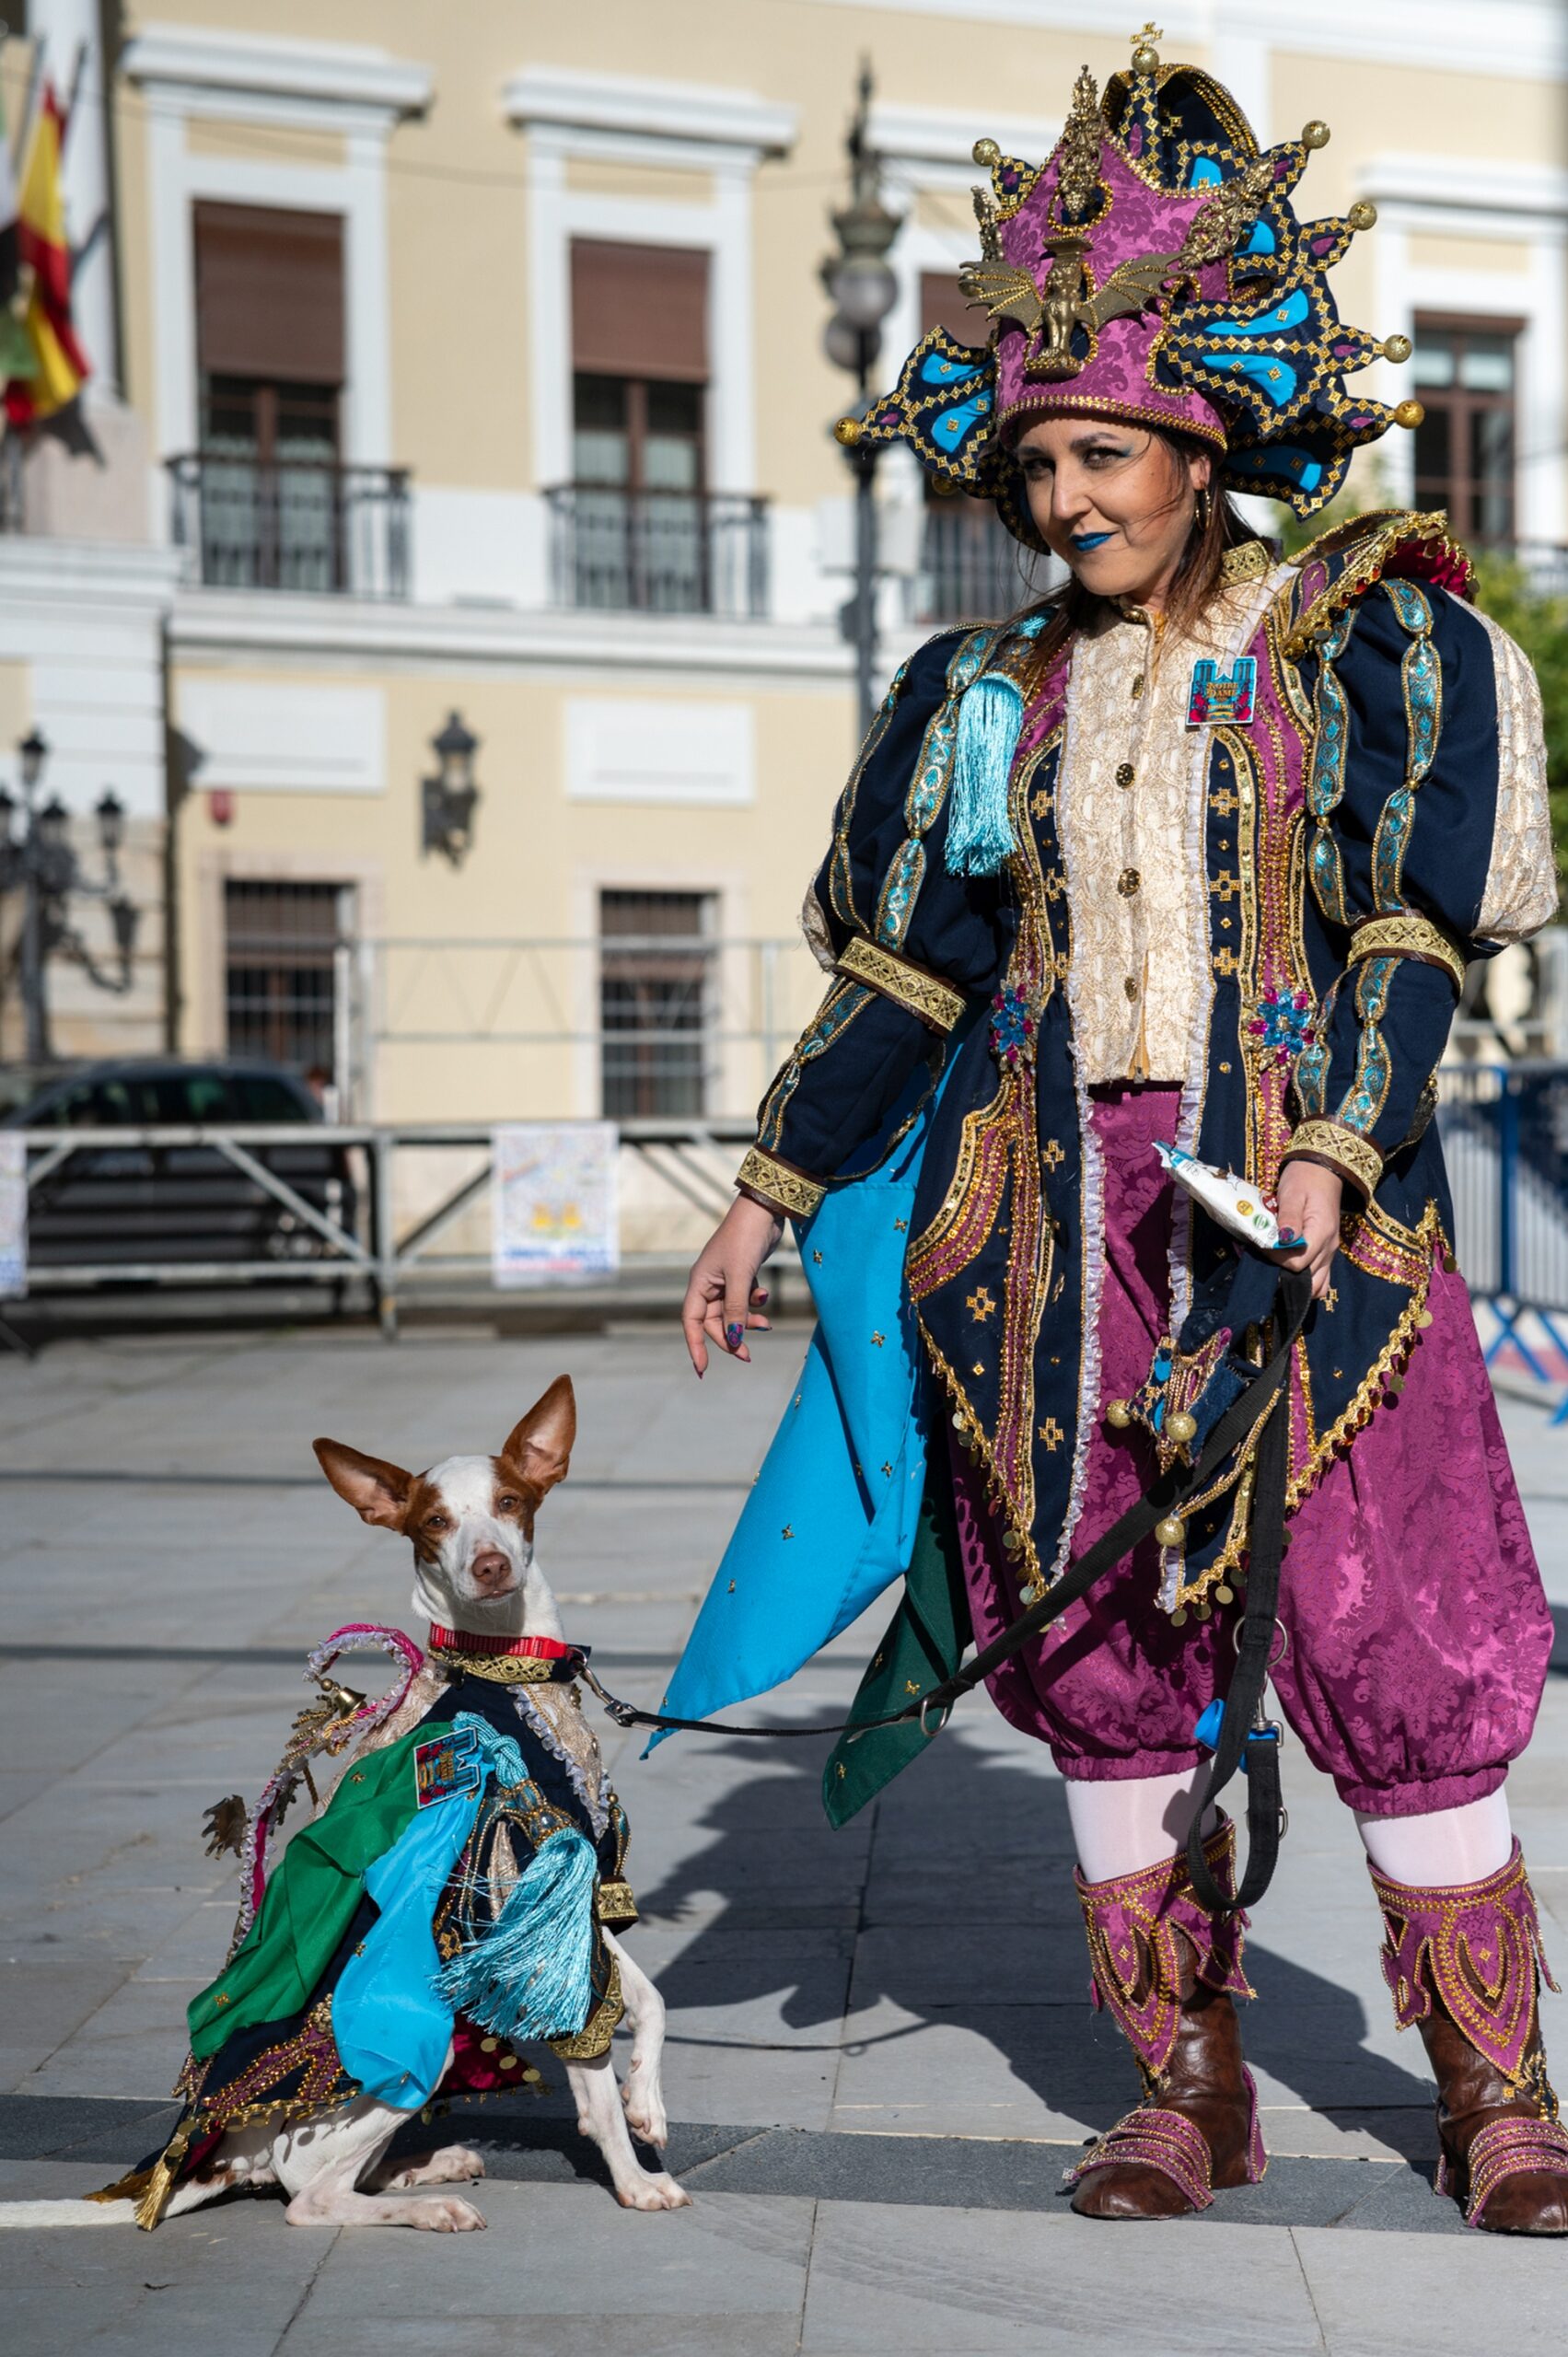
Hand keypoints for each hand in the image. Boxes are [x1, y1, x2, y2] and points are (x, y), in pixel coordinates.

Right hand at [681, 1193, 782, 1374]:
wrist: (764, 1212)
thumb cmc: (745, 1240)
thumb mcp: (740, 1277)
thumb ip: (737, 1310)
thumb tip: (735, 1339)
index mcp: (699, 1283)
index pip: (691, 1322)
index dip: (696, 1346)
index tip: (702, 1369)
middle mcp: (709, 1283)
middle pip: (714, 1322)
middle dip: (731, 1337)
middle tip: (748, 1355)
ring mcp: (725, 1279)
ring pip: (732, 1312)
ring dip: (747, 1321)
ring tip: (766, 1325)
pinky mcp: (742, 1275)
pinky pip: (744, 1299)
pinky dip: (754, 1304)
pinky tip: (764, 1295)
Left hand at [1274, 1159, 1343, 1300]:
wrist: (1323, 1171)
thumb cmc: (1304, 1180)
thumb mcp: (1292, 1194)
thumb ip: (1288, 1218)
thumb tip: (1283, 1240)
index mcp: (1321, 1233)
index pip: (1298, 1264)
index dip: (1277, 1260)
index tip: (1262, 1246)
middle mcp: (1329, 1248)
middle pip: (1307, 1279)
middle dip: (1284, 1273)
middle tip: (1266, 1258)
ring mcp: (1330, 1252)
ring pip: (1318, 1285)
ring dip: (1297, 1282)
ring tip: (1277, 1268)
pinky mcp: (1327, 1252)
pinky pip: (1321, 1277)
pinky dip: (1306, 1280)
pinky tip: (1289, 1270)